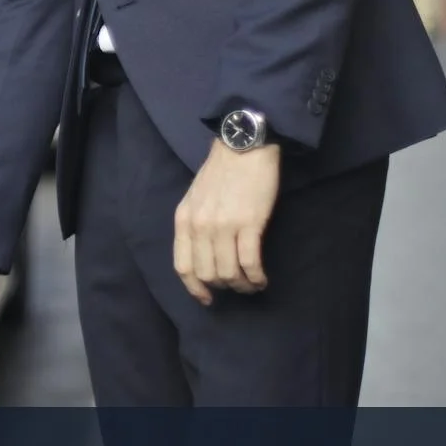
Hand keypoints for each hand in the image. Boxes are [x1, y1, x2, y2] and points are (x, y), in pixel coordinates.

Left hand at [173, 139, 280, 304]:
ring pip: (229, 274)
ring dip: (243, 286)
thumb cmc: (222, 171)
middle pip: (208, 274)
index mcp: (184, 220)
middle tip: (239, 286)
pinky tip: (262, 279)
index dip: (195, 288)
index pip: (183, 266)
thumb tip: (203, 256)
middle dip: (224, 288)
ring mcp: (223, 226)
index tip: (207, 299)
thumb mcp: (195, 198)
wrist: (244, 146)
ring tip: (253, 284)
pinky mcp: (249, 224)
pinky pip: (249, 264)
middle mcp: (199, 226)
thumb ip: (194, 224)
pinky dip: (256, 277)